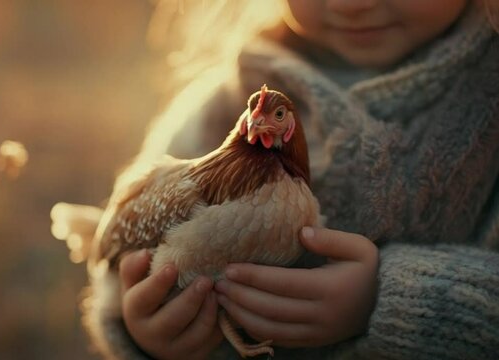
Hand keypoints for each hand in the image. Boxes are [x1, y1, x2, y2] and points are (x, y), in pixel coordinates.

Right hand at [120, 250, 222, 358]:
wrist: (155, 335)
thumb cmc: (147, 299)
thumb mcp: (135, 283)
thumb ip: (134, 266)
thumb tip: (145, 253)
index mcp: (135, 312)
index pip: (143, 298)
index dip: (157, 283)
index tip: (172, 267)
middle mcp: (151, 335)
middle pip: (173, 318)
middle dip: (191, 298)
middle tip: (206, 279)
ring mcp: (174, 349)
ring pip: (197, 332)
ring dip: (209, 309)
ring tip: (215, 290)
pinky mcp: (194, 355)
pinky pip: (211, 339)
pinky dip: (219, 321)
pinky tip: (221, 303)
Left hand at [215, 227, 377, 347]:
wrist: (385, 306)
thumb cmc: (367, 271)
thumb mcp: (360, 248)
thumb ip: (331, 238)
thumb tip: (301, 233)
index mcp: (330, 289)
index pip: (283, 284)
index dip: (254, 277)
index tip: (229, 268)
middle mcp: (321, 315)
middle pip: (271, 309)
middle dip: (240, 296)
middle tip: (217, 283)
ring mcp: (316, 332)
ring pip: (270, 328)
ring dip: (241, 314)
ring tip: (221, 298)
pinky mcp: (312, 341)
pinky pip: (277, 339)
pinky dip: (253, 329)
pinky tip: (237, 314)